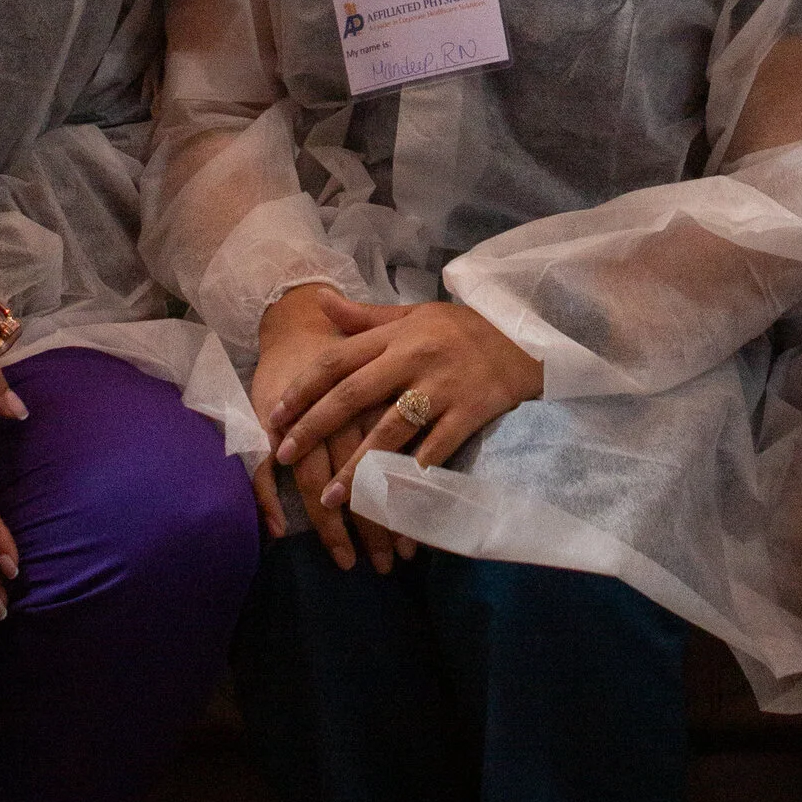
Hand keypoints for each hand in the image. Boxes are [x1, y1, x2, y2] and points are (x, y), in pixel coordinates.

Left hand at [269, 294, 542, 561]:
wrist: (527, 336)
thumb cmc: (463, 329)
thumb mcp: (414, 314)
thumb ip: (365, 317)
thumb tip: (318, 302)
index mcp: (396, 335)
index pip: (337, 360)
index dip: (302, 389)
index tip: (274, 417)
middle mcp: (414, 358)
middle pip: (353, 394)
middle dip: (314, 428)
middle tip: (285, 456)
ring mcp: (443, 387)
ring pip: (390, 429)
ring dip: (356, 465)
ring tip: (331, 497)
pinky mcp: (470, 412)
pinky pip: (435, 449)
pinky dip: (411, 474)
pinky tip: (389, 498)